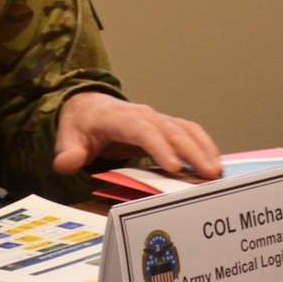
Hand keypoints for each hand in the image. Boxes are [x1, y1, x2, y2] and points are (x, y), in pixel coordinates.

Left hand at [52, 91, 222, 178]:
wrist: (88, 107)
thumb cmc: (81, 126)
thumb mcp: (68, 138)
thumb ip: (68, 153)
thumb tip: (66, 164)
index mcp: (119, 118)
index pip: (143, 131)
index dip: (160, 147)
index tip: (175, 167)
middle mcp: (143, 115)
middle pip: (172, 130)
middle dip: (192, 152)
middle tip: (208, 174)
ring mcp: (157, 119)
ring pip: (185, 129)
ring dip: (203, 148)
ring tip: (216, 171)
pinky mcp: (165, 125)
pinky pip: (189, 131)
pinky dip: (203, 145)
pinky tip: (213, 163)